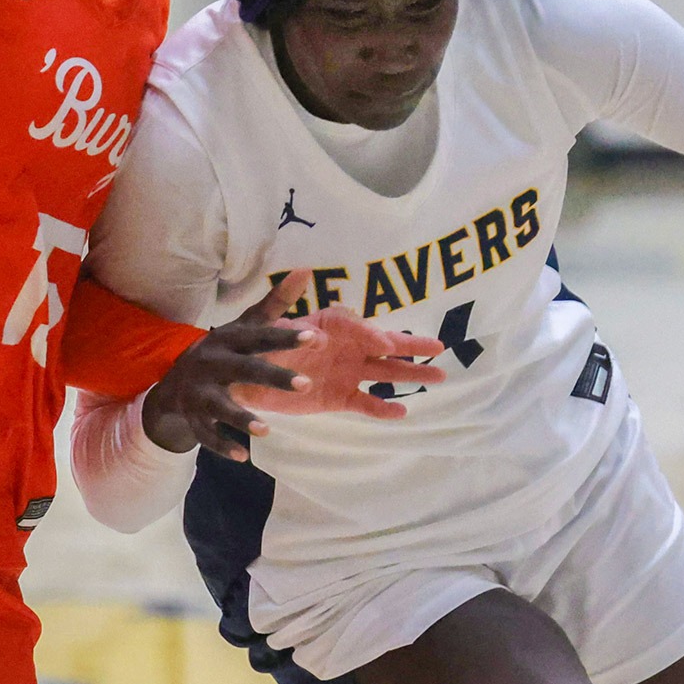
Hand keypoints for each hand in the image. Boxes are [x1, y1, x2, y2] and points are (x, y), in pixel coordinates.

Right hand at [140, 271, 318, 460]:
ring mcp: (201, 393)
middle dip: (275, 377)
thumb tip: (307, 269)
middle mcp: (213, 363)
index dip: (286, 336)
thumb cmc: (224, 350)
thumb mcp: (244, 327)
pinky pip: (208, 435)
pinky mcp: (195, 419)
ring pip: (222, 406)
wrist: (174, 382)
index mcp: (229, 339)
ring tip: (266, 430)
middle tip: (307, 384)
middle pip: (246, 370)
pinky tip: (242, 457)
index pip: (261, 336)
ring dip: (242, 418)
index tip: (316, 338)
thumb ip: (276, 303)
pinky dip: (223, 446)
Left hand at [232, 305, 446, 418]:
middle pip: (383, 345)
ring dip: (410, 374)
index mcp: (329, 324)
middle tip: (439, 347)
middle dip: (411, 346)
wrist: (244, 381)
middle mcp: (345, 346)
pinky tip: (402, 412)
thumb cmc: (255, 346)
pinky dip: (382, 408)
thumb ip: (283, 301)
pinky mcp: (340, 397)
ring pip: (384, 372)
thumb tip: (301, 271)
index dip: (370, 333)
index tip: (383, 344)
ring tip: (439, 376)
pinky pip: (365, 402)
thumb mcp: (264, 321)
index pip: (355, 325)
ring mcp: (346, 372)